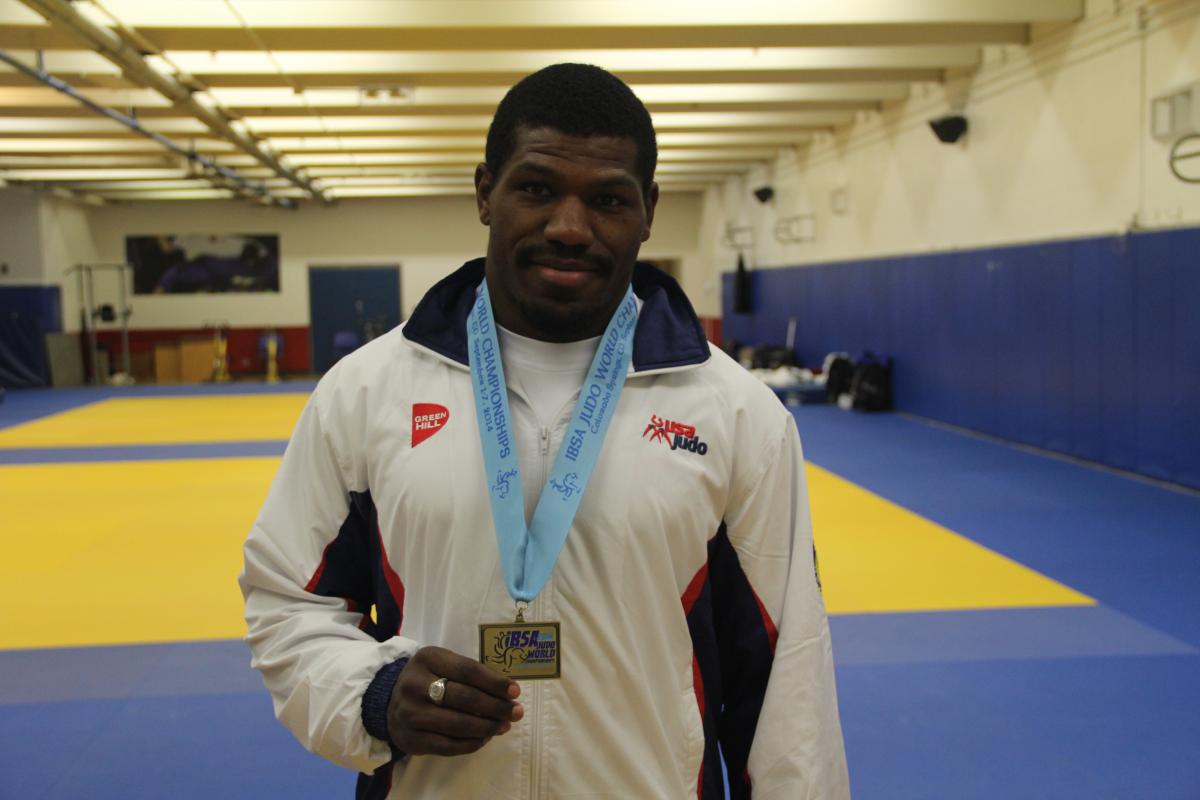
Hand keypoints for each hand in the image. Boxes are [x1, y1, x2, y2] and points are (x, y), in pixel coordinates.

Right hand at [387, 645, 522, 755]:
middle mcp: (415, 685)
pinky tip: (485, 738)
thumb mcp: (443, 664)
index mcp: (427, 659)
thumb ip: (471, 674)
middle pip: (464, 698)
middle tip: (516, 712)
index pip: (467, 671)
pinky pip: (448, 746)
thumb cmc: (428, 679)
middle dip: (495, 707)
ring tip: (504, 726)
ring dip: (487, 727)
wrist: (389, 702)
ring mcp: (410, 714)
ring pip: (457, 724)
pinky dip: (471, 743)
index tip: (515, 691)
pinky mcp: (411, 739)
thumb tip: (508, 692)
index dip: (494, 682)